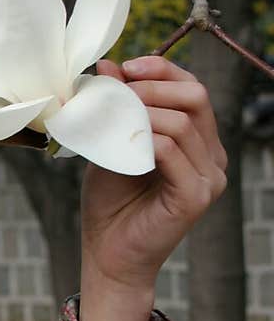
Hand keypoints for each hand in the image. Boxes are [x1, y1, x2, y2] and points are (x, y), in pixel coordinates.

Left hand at [80, 54, 227, 293]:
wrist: (108, 255)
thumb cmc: (111, 204)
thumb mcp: (110, 144)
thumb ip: (114, 108)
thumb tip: (108, 65)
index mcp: (198, 142)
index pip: (191, 88)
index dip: (161, 70)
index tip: (124, 67)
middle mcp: (212, 157)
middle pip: (196, 97)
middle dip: (153, 86)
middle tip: (117, 91)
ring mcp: (210, 178)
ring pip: (184, 122)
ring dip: (142, 112)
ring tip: (110, 117)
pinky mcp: (197, 197)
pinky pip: (173, 152)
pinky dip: (144, 139)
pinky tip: (120, 143)